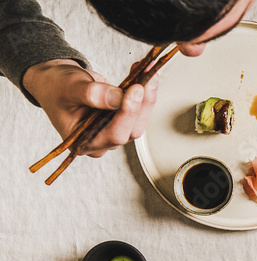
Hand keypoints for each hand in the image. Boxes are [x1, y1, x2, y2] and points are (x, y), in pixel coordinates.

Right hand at [22, 59, 157, 157]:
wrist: (56, 81)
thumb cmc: (55, 87)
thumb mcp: (69, 87)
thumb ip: (92, 94)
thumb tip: (119, 98)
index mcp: (84, 142)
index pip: (115, 134)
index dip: (128, 113)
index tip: (136, 90)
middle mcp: (102, 141)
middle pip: (132, 129)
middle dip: (142, 103)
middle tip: (148, 78)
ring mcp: (113, 130)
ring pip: (138, 119)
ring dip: (146, 95)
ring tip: (149, 71)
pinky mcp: (121, 119)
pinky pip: (138, 109)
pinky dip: (143, 91)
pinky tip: (145, 73)